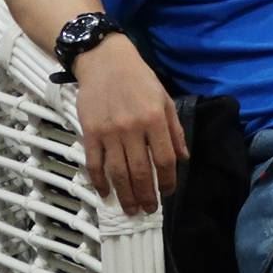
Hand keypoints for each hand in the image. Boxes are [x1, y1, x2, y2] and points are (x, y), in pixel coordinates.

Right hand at [73, 36, 186, 215]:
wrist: (105, 62)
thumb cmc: (140, 79)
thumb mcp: (165, 100)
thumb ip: (174, 130)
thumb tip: (183, 159)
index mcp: (154, 120)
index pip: (164, 159)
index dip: (167, 180)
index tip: (169, 193)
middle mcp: (132, 128)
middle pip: (140, 171)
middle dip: (146, 195)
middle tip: (149, 210)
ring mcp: (108, 132)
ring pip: (117, 172)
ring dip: (124, 195)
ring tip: (130, 210)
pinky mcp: (89, 133)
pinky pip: (94, 163)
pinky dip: (99, 181)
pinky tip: (106, 193)